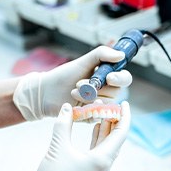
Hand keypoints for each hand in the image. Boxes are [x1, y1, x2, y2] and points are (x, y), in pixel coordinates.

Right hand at [7, 101, 130, 170]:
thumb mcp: (58, 148)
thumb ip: (64, 124)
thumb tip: (67, 107)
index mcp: (102, 159)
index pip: (121, 133)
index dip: (124, 116)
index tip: (125, 103)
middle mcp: (105, 165)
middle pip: (116, 138)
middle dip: (114, 120)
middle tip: (110, 105)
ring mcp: (100, 169)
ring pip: (108, 144)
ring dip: (106, 128)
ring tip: (103, 112)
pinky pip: (101, 150)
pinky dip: (99, 138)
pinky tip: (95, 128)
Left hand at [13, 46, 131, 120]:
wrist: (46, 92)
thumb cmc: (64, 76)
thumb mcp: (82, 62)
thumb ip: (101, 55)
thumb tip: (121, 55)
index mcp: (106, 77)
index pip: (124, 78)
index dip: (120, 78)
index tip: (109, 77)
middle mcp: (106, 91)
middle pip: (116, 91)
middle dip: (98, 87)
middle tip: (80, 83)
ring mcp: (99, 103)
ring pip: (107, 103)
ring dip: (89, 97)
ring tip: (74, 92)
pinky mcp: (93, 115)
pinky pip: (98, 114)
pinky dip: (88, 109)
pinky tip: (77, 104)